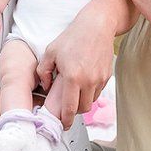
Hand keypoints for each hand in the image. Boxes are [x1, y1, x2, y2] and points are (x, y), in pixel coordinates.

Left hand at [37, 14, 114, 129]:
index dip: (65, 120)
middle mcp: (88, 81)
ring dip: (83, 102)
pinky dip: (90, 93)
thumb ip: (44, 71)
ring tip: (74, 95)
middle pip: (82, 108)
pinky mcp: (107, 75)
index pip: (70, 108)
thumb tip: (46, 86)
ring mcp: (100, 79)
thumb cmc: (73, 37)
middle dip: (74, 112)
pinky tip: (83, 84)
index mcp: (73, 77)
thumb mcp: (51, 51)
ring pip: (91, 101)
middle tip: (66, 110)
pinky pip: (98, 91)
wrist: (97, 26)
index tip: (62, 124)